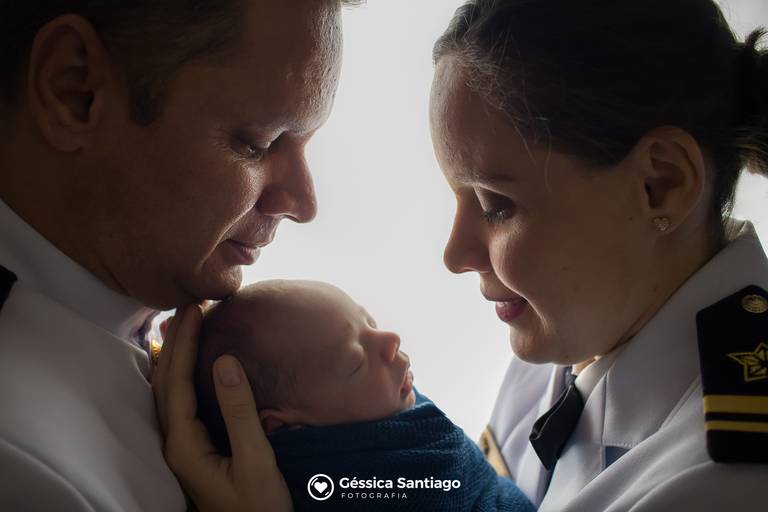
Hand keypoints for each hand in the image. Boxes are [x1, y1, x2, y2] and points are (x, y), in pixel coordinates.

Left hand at [152, 304, 292, 511]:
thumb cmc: (260, 508)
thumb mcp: (256, 461)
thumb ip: (239, 412)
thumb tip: (224, 360)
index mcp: (184, 445)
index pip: (176, 381)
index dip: (183, 342)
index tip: (194, 307)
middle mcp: (175, 444)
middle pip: (165, 381)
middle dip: (174, 340)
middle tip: (188, 304)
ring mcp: (183, 448)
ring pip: (168, 391)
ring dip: (174, 354)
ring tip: (184, 323)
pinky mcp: (195, 449)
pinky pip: (180, 401)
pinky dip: (182, 372)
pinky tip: (193, 363)